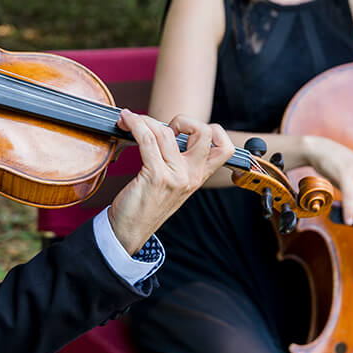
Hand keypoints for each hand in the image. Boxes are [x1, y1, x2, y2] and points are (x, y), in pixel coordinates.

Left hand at [108, 110, 234, 253]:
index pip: (225, 148)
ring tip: (131, 120)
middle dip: (184, 120)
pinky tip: (126, 121)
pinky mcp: (156, 177)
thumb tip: (166, 131)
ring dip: (145, 120)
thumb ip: (178, 163)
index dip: (213, 131)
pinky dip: (135, 125)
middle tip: (162, 128)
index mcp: (198, 177)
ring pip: (167, 132)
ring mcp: (175, 176)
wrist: (130, 232)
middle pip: (205, 132)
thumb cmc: (145, 206)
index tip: (186, 132)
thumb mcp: (172, 185)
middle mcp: (191, 176)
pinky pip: (147, 140)